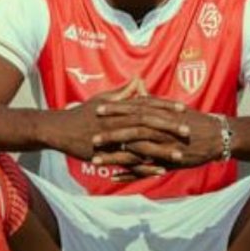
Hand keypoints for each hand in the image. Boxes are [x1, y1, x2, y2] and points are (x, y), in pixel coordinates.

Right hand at [44, 76, 175, 179]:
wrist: (61, 129)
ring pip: (142, 144)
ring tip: (180, 154)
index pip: (147, 104)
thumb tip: (138, 79)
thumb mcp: (103, 98)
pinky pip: (130, 162)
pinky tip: (160, 171)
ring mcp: (114, 138)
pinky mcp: (108, 154)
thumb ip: (123, 91)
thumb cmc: (82, 113)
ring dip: (162, 150)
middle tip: (188, 131)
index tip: (183, 107)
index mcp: (120, 107)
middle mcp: (119, 121)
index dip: (165, 106)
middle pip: (149, 123)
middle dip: (169, 127)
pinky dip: (145, 167)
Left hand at [90, 94, 226, 169]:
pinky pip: (146, 169)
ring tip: (96, 161)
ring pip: (136, 151)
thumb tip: (139, 88)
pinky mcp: (169, 161)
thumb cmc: (196, 121)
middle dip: (111, 133)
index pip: (135, 108)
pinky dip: (130, 174)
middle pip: (132, 129)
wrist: (219, 136)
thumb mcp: (173, 109)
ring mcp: (165, 145)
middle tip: (92, 136)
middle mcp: (161, 128)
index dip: (116, 109)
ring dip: (115, 157)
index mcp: (161, 113)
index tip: (98, 108)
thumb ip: (153, 100)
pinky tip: (114, 178)